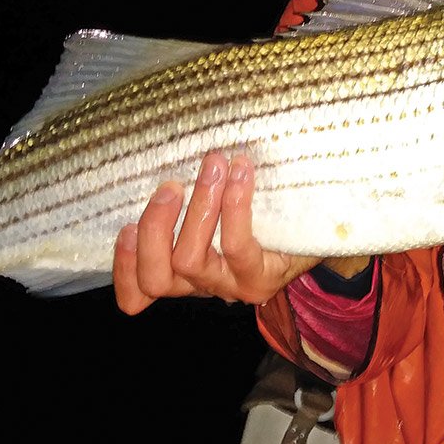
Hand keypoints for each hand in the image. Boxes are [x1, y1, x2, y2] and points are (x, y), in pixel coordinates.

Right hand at [112, 151, 320, 314]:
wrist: (320, 229)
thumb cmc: (262, 211)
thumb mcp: (218, 205)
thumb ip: (188, 195)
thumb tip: (165, 150)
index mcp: (180, 270)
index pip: (138, 292)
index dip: (124, 267)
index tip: (123, 226)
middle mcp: (200, 284)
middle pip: (155, 279)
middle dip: (153, 230)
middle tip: (169, 186)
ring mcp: (230, 285)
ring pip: (190, 261)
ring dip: (197, 208)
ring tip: (213, 165)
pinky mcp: (259, 279)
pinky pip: (236, 246)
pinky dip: (234, 206)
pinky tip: (241, 172)